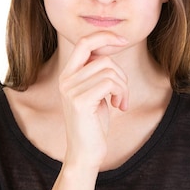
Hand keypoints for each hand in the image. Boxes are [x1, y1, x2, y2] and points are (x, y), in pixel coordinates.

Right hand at [58, 32, 128, 170]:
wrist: (85, 152)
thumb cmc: (93, 123)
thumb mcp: (94, 92)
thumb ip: (96, 71)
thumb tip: (108, 47)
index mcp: (67, 74)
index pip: (84, 42)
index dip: (105, 36)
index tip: (123, 41)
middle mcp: (66, 79)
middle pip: (102, 57)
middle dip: (120, 72)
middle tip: (122, 91)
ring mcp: (71, 90)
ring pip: (109, 71)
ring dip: (123, 86)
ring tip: (121, 101)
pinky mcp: (80, 101)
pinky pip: (110, 83)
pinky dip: (121, 93)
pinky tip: (119, 106)